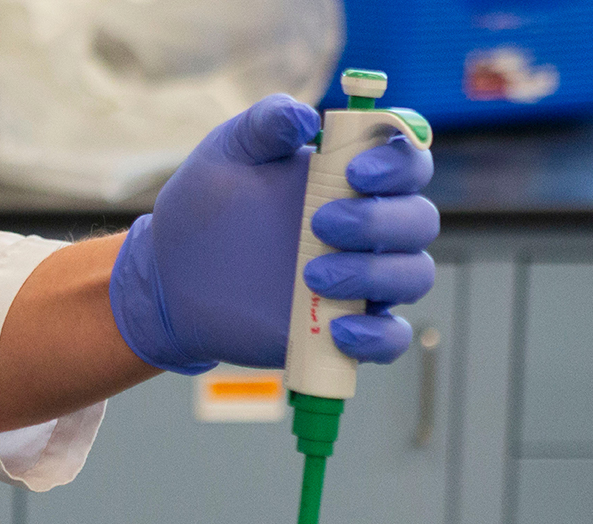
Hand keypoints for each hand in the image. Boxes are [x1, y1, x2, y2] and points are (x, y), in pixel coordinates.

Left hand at [108, 94, 437, 371]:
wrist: (172, 274)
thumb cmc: (207, 204)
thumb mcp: (229, 152)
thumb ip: (266, 123)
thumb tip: (305, 117)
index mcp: (354, 177)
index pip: (410, 161)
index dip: (399, 163)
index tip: (355, 172)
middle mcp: (371, 226)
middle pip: (419, 220)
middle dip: (379, 221)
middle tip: (319, 224)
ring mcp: (363, 278)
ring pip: (413, 275)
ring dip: (375, 275)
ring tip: (311, 277)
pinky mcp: (347, 326)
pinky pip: (390, 338)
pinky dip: (377, 337)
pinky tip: (337, 330)